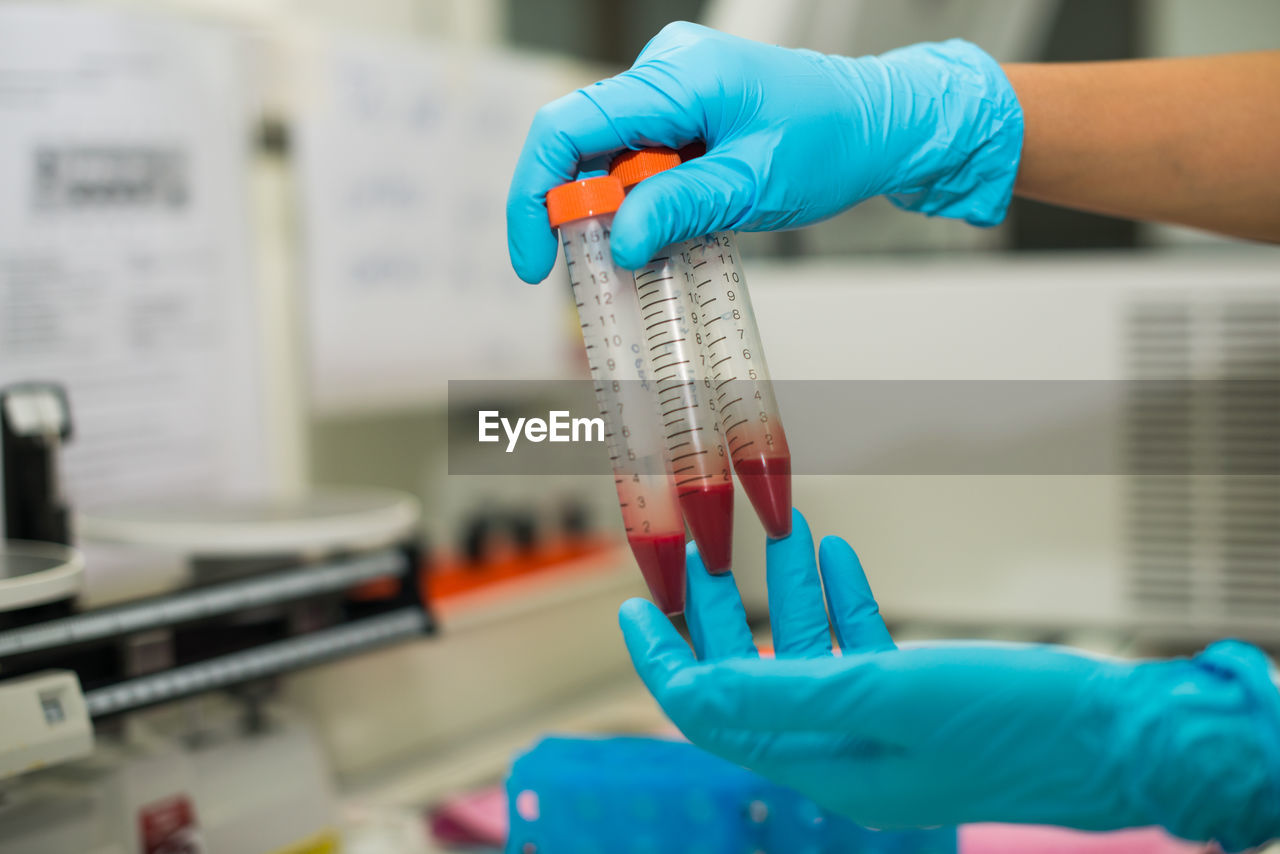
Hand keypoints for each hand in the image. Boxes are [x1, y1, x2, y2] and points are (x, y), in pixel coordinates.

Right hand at [506, 22, 1022, 282]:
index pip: (569, 127)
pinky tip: (673, 221)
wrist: (882, 123)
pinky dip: (643, 197)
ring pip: (610, 156)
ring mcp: (672, 85)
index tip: (536, 260)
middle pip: (582, 144)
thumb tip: (614, 243)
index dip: (536, 195)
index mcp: (678, 76)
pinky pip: (639, 154)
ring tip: (663, 243)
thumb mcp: (752, 187)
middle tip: (599, 269)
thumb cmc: (833, 143)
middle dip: (581, 211)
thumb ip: (677, 208)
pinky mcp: (683, 107)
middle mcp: (665, 69)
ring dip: (619, 208)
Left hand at [618, 509, 1279, 851]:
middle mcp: (844, 754)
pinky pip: (859, 649)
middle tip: (700, 552)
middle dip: (719, 615)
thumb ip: (783, 692)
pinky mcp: (921, 705)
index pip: (713, 712)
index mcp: (823, 763)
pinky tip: (838, 557)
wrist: (1124, 738)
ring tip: (780, 531)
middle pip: (751, 679)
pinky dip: (843, 601)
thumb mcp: (886, 695)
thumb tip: (693, 687)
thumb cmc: (1010, 719)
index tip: (631, 606)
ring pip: (807, 656)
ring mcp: (883, 730)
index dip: (663, 661)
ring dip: (788, 593)